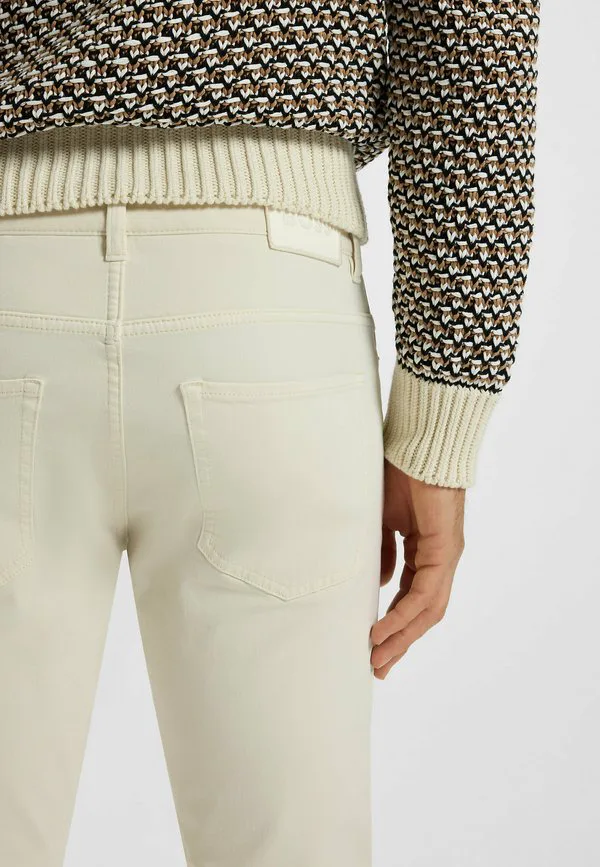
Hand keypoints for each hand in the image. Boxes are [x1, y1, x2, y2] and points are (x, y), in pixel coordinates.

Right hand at [370, 459, 465, 678]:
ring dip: (402, 637)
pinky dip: (404, 615)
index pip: (412, 598)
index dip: (395, 624)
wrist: (419, 445)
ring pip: (427, 610)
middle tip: (378, 668)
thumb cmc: (399, 475)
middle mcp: (440, 559)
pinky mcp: (445, 550)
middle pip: (423, 613)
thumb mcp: (381, 522)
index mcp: (426, 552)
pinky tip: (384, 630)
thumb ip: (382, 553)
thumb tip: (379, 584)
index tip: (373, 646)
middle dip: (400, 642)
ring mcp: (446, 556)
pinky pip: (425, 592)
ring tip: (379, 658)